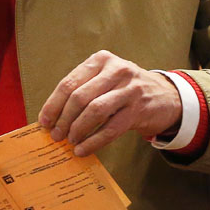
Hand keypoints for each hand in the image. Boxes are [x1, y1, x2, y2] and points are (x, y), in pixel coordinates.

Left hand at [37, 50, 181, 155]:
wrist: (165, 95)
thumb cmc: (125, 88)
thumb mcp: (106, 77)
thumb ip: (83, 89)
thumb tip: (52, 116)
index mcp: (102, 60)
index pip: (69, 83)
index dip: (53, 105)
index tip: (44, 122)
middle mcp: (116, 70)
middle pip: (80, 97)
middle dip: (63, 119)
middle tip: (56, 135)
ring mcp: (129, 89)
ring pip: (94, 111)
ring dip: (77, 129)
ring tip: (70, 141)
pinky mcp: (138, 109)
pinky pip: (110, 129)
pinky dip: (93, 141)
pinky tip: (83, 149)